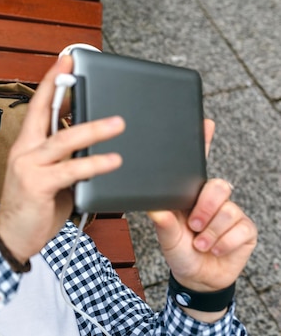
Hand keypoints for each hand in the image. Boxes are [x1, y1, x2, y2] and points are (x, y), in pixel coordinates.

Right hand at [0, 56, 125, 262]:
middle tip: (80, 68)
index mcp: (28, 145)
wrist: (14, 237)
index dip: (51, 82)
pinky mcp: (37, 185)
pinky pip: (71, 170)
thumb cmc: (35, 205)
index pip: (39, 107)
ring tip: (118, 123)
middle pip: (44, 112)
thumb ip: (66, 156)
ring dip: (92, 129)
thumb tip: (90, 138)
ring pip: (63, 140)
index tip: (65, 60)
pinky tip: (113, 159)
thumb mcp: (52, 174)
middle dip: (62, 87)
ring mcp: (29, 166)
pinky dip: (94, 164)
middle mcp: (25, 150)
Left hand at [147, 120, 256, 318]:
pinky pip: (238, 229)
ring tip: (199, 243)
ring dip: (210, 232)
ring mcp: (230, 212)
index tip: (206, 123)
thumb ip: (162, 222)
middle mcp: (211, 199)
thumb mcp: (166, 236)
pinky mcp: (245, 229)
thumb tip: (155, 209)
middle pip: (217, 186)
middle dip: (204, 208)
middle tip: (191, 225)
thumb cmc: (179, 250)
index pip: (198, 165)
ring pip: (227, 211)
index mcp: (189, 194)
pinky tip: (214, 249)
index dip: (204, 142)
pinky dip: (222, 243)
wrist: (197, 277)